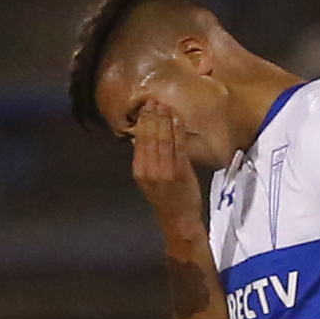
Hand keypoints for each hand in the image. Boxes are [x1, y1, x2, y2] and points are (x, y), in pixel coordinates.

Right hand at [131, 103, 203, 230]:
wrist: (178, 218)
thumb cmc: (164, 198)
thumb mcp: (147, 179)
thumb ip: (146, 159)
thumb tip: (143, 136)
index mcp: (139, 170)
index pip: (139, 140)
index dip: (142, 122)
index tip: (145, 107)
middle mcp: (149, 168)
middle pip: (150, 136)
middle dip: (152, 116)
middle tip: (154, 100)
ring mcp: (165, 169)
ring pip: (163, 138)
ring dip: (164, 119)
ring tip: (164, 105)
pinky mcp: (181, 170)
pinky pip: (179, 144)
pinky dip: (178, 129)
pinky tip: (177, 118)